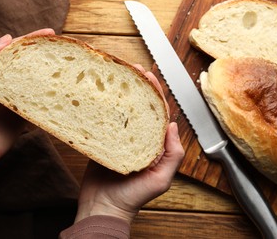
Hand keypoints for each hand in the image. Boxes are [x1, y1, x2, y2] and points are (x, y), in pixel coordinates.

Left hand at [0, 28, 54, 186]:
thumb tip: (7, 37)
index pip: (15, 50)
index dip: (31, 40)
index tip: (50, 33)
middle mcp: (6, 83)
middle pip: (28, 63)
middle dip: (44, 54)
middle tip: (63, 48)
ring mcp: (17, 98)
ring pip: (36, 81)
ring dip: (49, 73)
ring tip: (66, 65)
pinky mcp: (25, 114)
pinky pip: (39, 101)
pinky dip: (49, 94)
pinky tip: (61, 89)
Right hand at [74, 68, 184, 223]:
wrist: (104, 207)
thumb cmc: (133, 198)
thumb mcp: (161, 179)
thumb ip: (172, 155)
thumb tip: (174, 126)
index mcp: (154, 144)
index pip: (157, 113)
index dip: (155, 93)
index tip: (150, 75)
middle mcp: (138, 138)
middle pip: (140, 107)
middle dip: (139, 86)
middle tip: (133, 68)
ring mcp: (120, 138)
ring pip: (123, 110)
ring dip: (122, 92)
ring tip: (118, 75)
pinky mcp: (103, 141)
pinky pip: (105, 121)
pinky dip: (105, 107)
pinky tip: (103, 95)